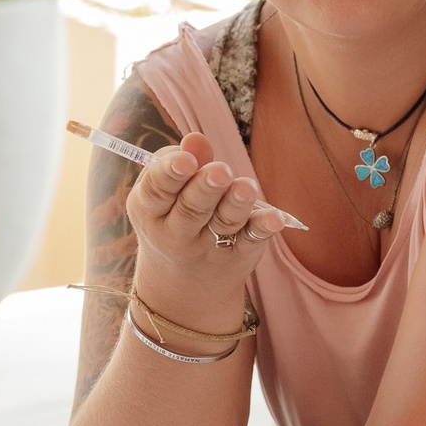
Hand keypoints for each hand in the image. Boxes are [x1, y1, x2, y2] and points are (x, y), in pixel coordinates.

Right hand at [128, 131, 296, 329]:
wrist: (182, 286)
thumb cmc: (172, 216)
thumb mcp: (165, 193)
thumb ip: (181, 163)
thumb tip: (195, 138)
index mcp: (150, 210)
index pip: (158, 191)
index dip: (171, 174)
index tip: (186, 160)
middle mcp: (176, 234)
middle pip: (192, 209)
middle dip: (206, 187)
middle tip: (221, 171)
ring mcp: (209, 248)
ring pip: (223, 223)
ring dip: (236, 204)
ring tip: (246, 187)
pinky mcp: (239, 256)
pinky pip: (252, 240)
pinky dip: (263, 228)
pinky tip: (275, 217)